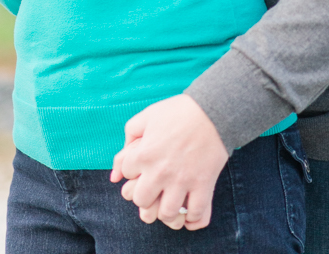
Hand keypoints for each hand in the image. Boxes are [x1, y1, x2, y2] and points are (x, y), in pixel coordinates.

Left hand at [110, 95, 228, 229]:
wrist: (213, 109)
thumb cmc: (179, 111)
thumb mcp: (148, 115)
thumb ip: (128, 137)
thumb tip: (115, 174)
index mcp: (144, 154)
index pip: (126, 174)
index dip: (133, 169)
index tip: (144, 164)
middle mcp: (160, 171)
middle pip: (141, 201)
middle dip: (145, 196)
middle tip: (155, 188)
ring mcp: (182, 181)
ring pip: (167, 214)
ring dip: (167, 210)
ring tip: (171, 200)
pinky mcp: (203, 185)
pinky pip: (196, 214)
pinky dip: (192, 218)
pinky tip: (190, 211)